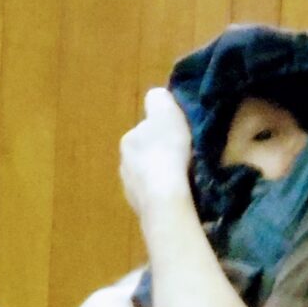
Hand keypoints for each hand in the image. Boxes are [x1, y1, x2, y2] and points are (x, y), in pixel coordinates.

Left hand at [119, 88, 193, 216]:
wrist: (165, 198)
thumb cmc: (168, 151)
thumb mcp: (166, 113)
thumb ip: (159, 100)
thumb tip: (156, 97)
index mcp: (128, 139)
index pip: (145, 128)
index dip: (162, 129)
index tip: (178, 133)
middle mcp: (123, 163)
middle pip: (146, 152)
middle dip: (161, 153)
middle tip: (184, 156)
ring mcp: (130, 189)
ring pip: (148, 176)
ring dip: (161, 175)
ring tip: (184, 178)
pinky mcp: (140, 209)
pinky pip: (154, 196)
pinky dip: (163, 193)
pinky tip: (178, 194)